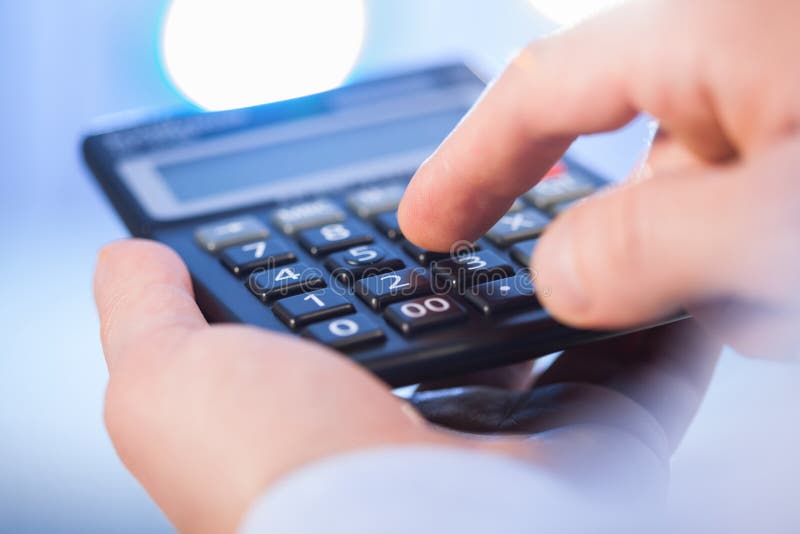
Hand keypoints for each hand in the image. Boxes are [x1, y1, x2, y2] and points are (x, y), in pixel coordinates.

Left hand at [94, 240, 719, 532]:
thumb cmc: (273, 475)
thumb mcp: (168, 384)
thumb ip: (149, 317)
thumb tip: (133, 255)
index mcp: (339, 413)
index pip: (367, 311)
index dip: (380, 251)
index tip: (400, 201)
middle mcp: (427, 434)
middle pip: (464, 319)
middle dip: (480, 257)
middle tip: (497, 194)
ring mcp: (516, 444)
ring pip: (555, 341)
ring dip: (566, 281)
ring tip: (575, 216)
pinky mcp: (590, 452)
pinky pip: (636, 379)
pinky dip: (651, 330)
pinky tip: (654, 277)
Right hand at [398, 0, 799, 359]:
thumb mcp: (783, 214)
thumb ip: (652, 248)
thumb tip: (558, 277)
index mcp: (707, 29)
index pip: (538, 91)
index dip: (466, 164)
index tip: (425, 225)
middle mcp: (733, 47)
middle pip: (630, 166)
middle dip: (644, 257)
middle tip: (645, 309)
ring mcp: (777, 89)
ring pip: (697, 199)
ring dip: (720, 269)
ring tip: (779, 294)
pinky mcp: (798, 124)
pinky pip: (745, 200)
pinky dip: (757, 258)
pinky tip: (792, 279)